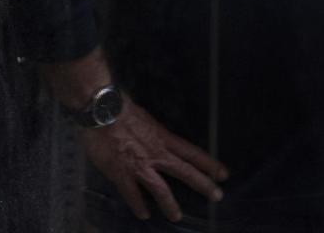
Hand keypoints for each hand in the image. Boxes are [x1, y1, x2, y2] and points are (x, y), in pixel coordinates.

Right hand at [79, 99, 227, 222]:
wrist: (101, 110)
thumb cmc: (119, 107)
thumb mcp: (144, 118)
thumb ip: (151, 131)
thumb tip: (152, 134)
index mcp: (162, 138)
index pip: (192, 153)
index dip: (209, 164)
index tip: (222, 173)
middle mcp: (156, 154)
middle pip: (185, 172)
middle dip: (203, 185)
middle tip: (217, 196)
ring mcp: (139, 166)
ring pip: (160, 190)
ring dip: (170, 205)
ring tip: (176, 216)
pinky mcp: (121, 172)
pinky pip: (132, 194)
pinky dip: (138, 205)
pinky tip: (142, 214)